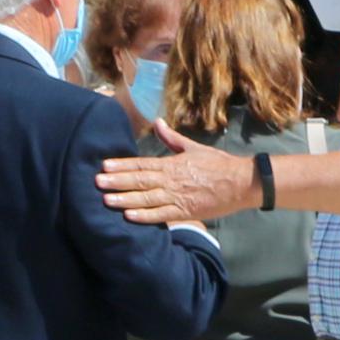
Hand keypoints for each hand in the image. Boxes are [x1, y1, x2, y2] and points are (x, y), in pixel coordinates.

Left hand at [96, 128, 252, 227]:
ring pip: (147, 198)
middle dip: (117, 182)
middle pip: (140, 180)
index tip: (104, 166)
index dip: (122, 165)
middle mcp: (172, 180)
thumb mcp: (195, 148)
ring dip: (125, 199)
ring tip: (107, 200)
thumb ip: (173, 138)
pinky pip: (162, 215)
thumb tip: (158, 122)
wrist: (242, 183)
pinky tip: (129, 216)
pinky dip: (146, 216)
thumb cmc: (220, 165)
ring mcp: (179, 197)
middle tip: (97, 183)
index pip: (142, 164)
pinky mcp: (187, 211)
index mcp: (172, 164)